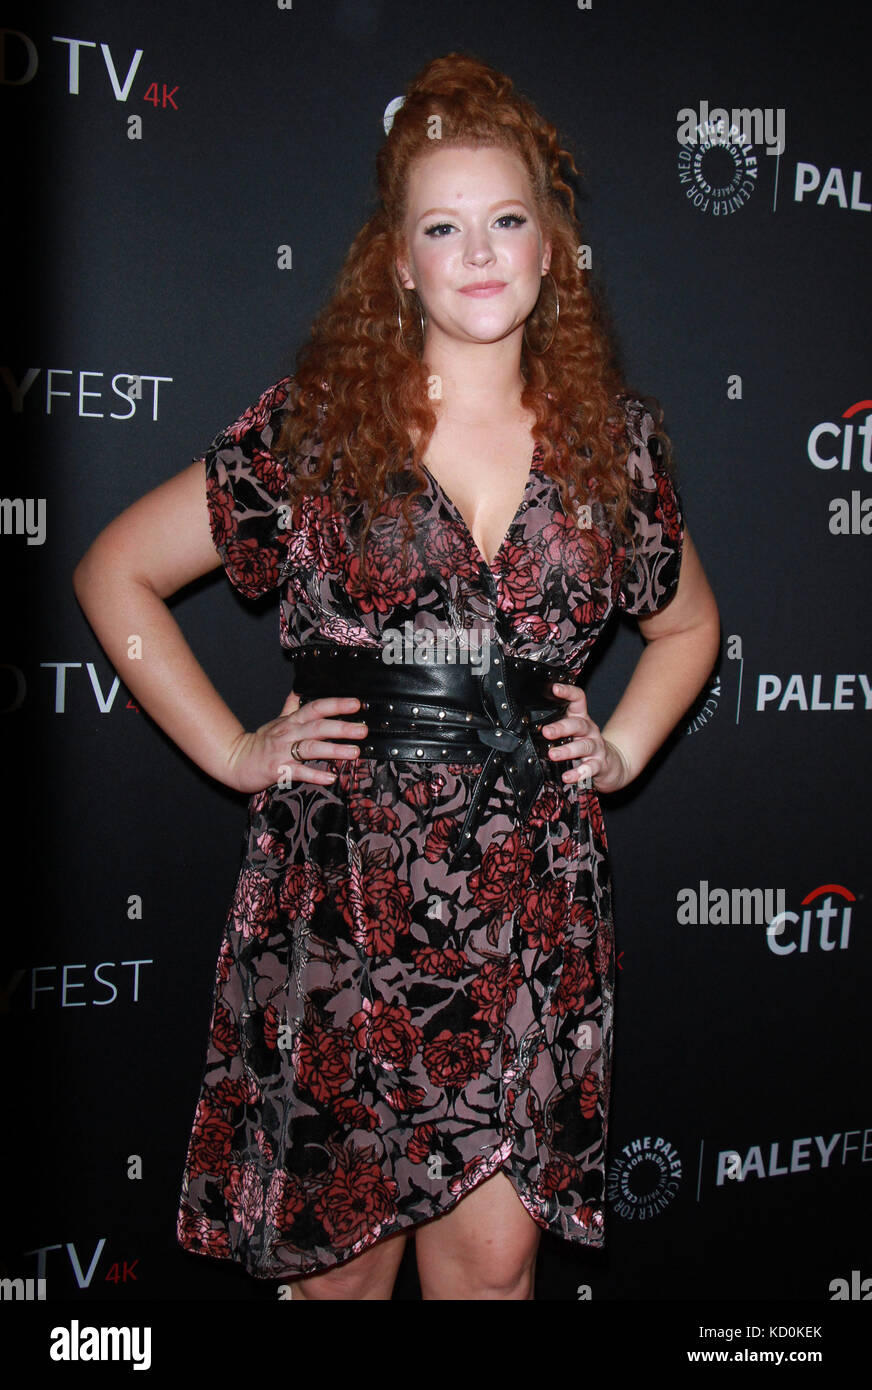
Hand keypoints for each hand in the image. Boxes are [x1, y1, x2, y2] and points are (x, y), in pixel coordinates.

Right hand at [224, 690, 366, 791]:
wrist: (234, 761)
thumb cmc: (260, 743)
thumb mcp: (277, 721)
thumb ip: (291, 706)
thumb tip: (300, 689)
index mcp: (291, 721)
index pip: (315, 707)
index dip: (336, 704)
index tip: (356, 704)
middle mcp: (288, 733)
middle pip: (317, 727)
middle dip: (341, 727)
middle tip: (363, 730)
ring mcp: (282, 752)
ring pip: (310, 748)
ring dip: (333, 750)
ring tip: (354, 752)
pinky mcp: (277, 770)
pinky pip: (298, 772)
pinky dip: (315, 775)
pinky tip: (331, 777)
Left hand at [542, 682, 630, 792]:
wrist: (611, 765)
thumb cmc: (584, 745)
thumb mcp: (572, 732)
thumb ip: (556, 727)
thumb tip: (526, 725)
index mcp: (581, 719)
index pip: (578, 699)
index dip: (568, 692)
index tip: (555, 689)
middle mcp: (589, 730)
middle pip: (578, 724)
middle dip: (562, 727)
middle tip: (547, 731)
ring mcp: (596, 747)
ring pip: (584, 746)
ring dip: (567, 750)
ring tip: (553, 755)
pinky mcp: (599, 764)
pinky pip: (589, 769)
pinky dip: (578, 773)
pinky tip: (568, 777)